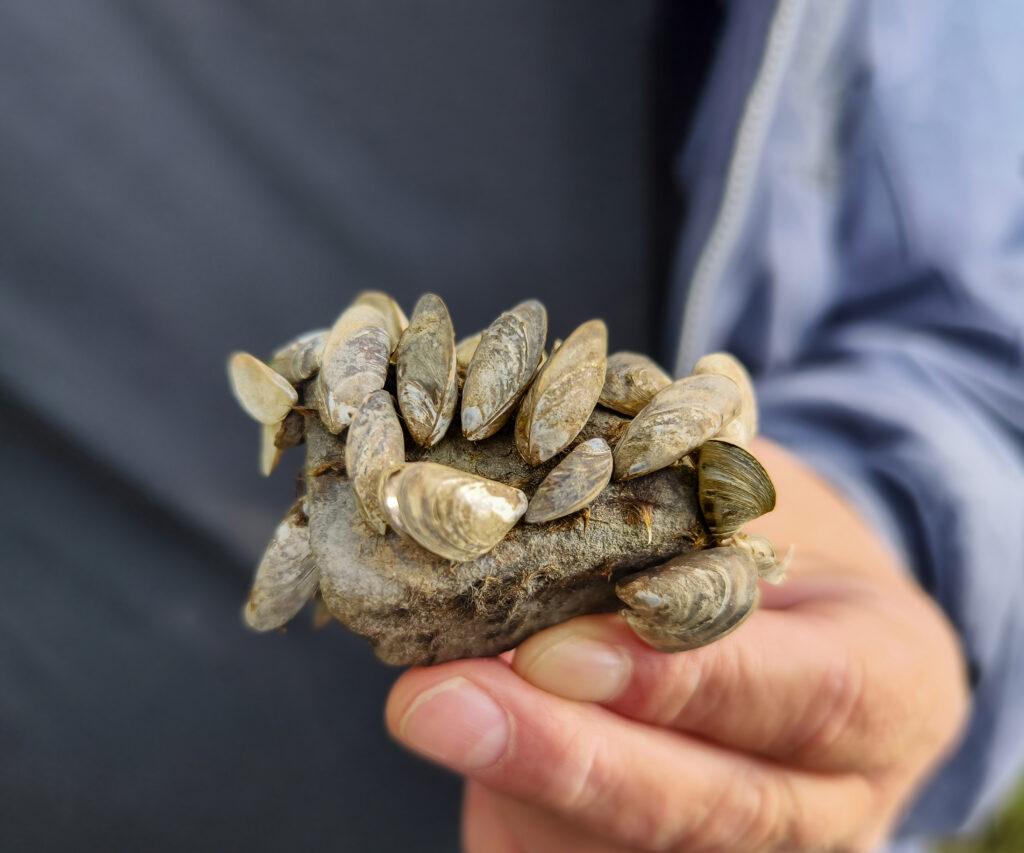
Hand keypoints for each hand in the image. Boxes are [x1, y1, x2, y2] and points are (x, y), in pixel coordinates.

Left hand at [385, 440, 969, 851]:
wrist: (813, 621)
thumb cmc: (789, 546)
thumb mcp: (770, 504)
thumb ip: (690, 522)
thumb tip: (540, 516)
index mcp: (892, 681)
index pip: (805, 695)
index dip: (678, 680)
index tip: (554, 648)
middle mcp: (834, 790)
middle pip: (712, 806)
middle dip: (567, 758)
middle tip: (438, 701)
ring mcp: (757, 845)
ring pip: (639, 851)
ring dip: (521, 785)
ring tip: (426, 707)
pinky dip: (513, 807)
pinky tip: (450, 732)